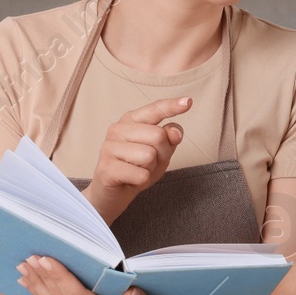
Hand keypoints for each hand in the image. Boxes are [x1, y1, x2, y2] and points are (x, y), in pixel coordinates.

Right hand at [85, 97, 189, 221]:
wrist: (112, 193)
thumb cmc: (137, 167)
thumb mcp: (160, 151)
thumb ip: (169, 138)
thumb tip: (174, 132)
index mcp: (131, 120)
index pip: (155, 109)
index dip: (172, 106)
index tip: (189, 101)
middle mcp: (118, 129)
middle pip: (159, 136)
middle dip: (162, 153)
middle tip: (148, 163)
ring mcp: (109, 147)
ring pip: (150, 156)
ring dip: (150, 168)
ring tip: (137, 170)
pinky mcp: (106, 168)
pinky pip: (141, 174)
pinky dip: (142, 181)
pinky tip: (130, 180)